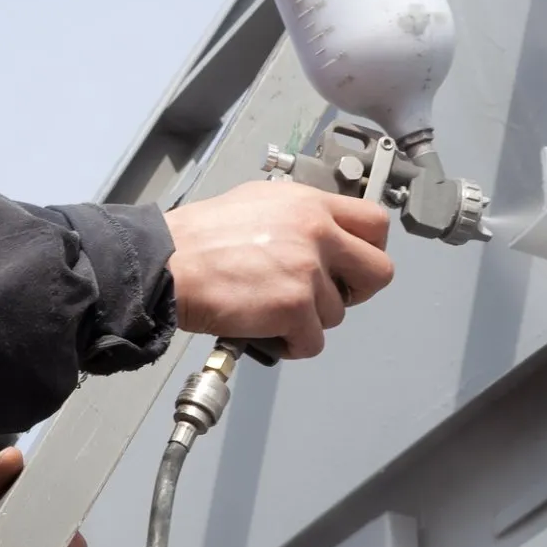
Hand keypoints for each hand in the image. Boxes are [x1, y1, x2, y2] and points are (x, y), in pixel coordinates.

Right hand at [164, 181, 393, 358]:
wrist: (167, 262)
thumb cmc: (197, 238)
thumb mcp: (256, 202)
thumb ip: (297, 216)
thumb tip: (319, 235)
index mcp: (308, 203)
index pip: (374, 222)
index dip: (370, 248)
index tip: (355, 264)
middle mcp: (316, 231)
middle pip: (378, 271)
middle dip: (355, 291)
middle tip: (325, 296)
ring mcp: (308, 270)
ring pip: (337, 314)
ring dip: (307, 320)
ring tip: (271, 310)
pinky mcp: (294, 307)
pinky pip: (313, 342)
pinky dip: (291, 344)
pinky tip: (266, 331)